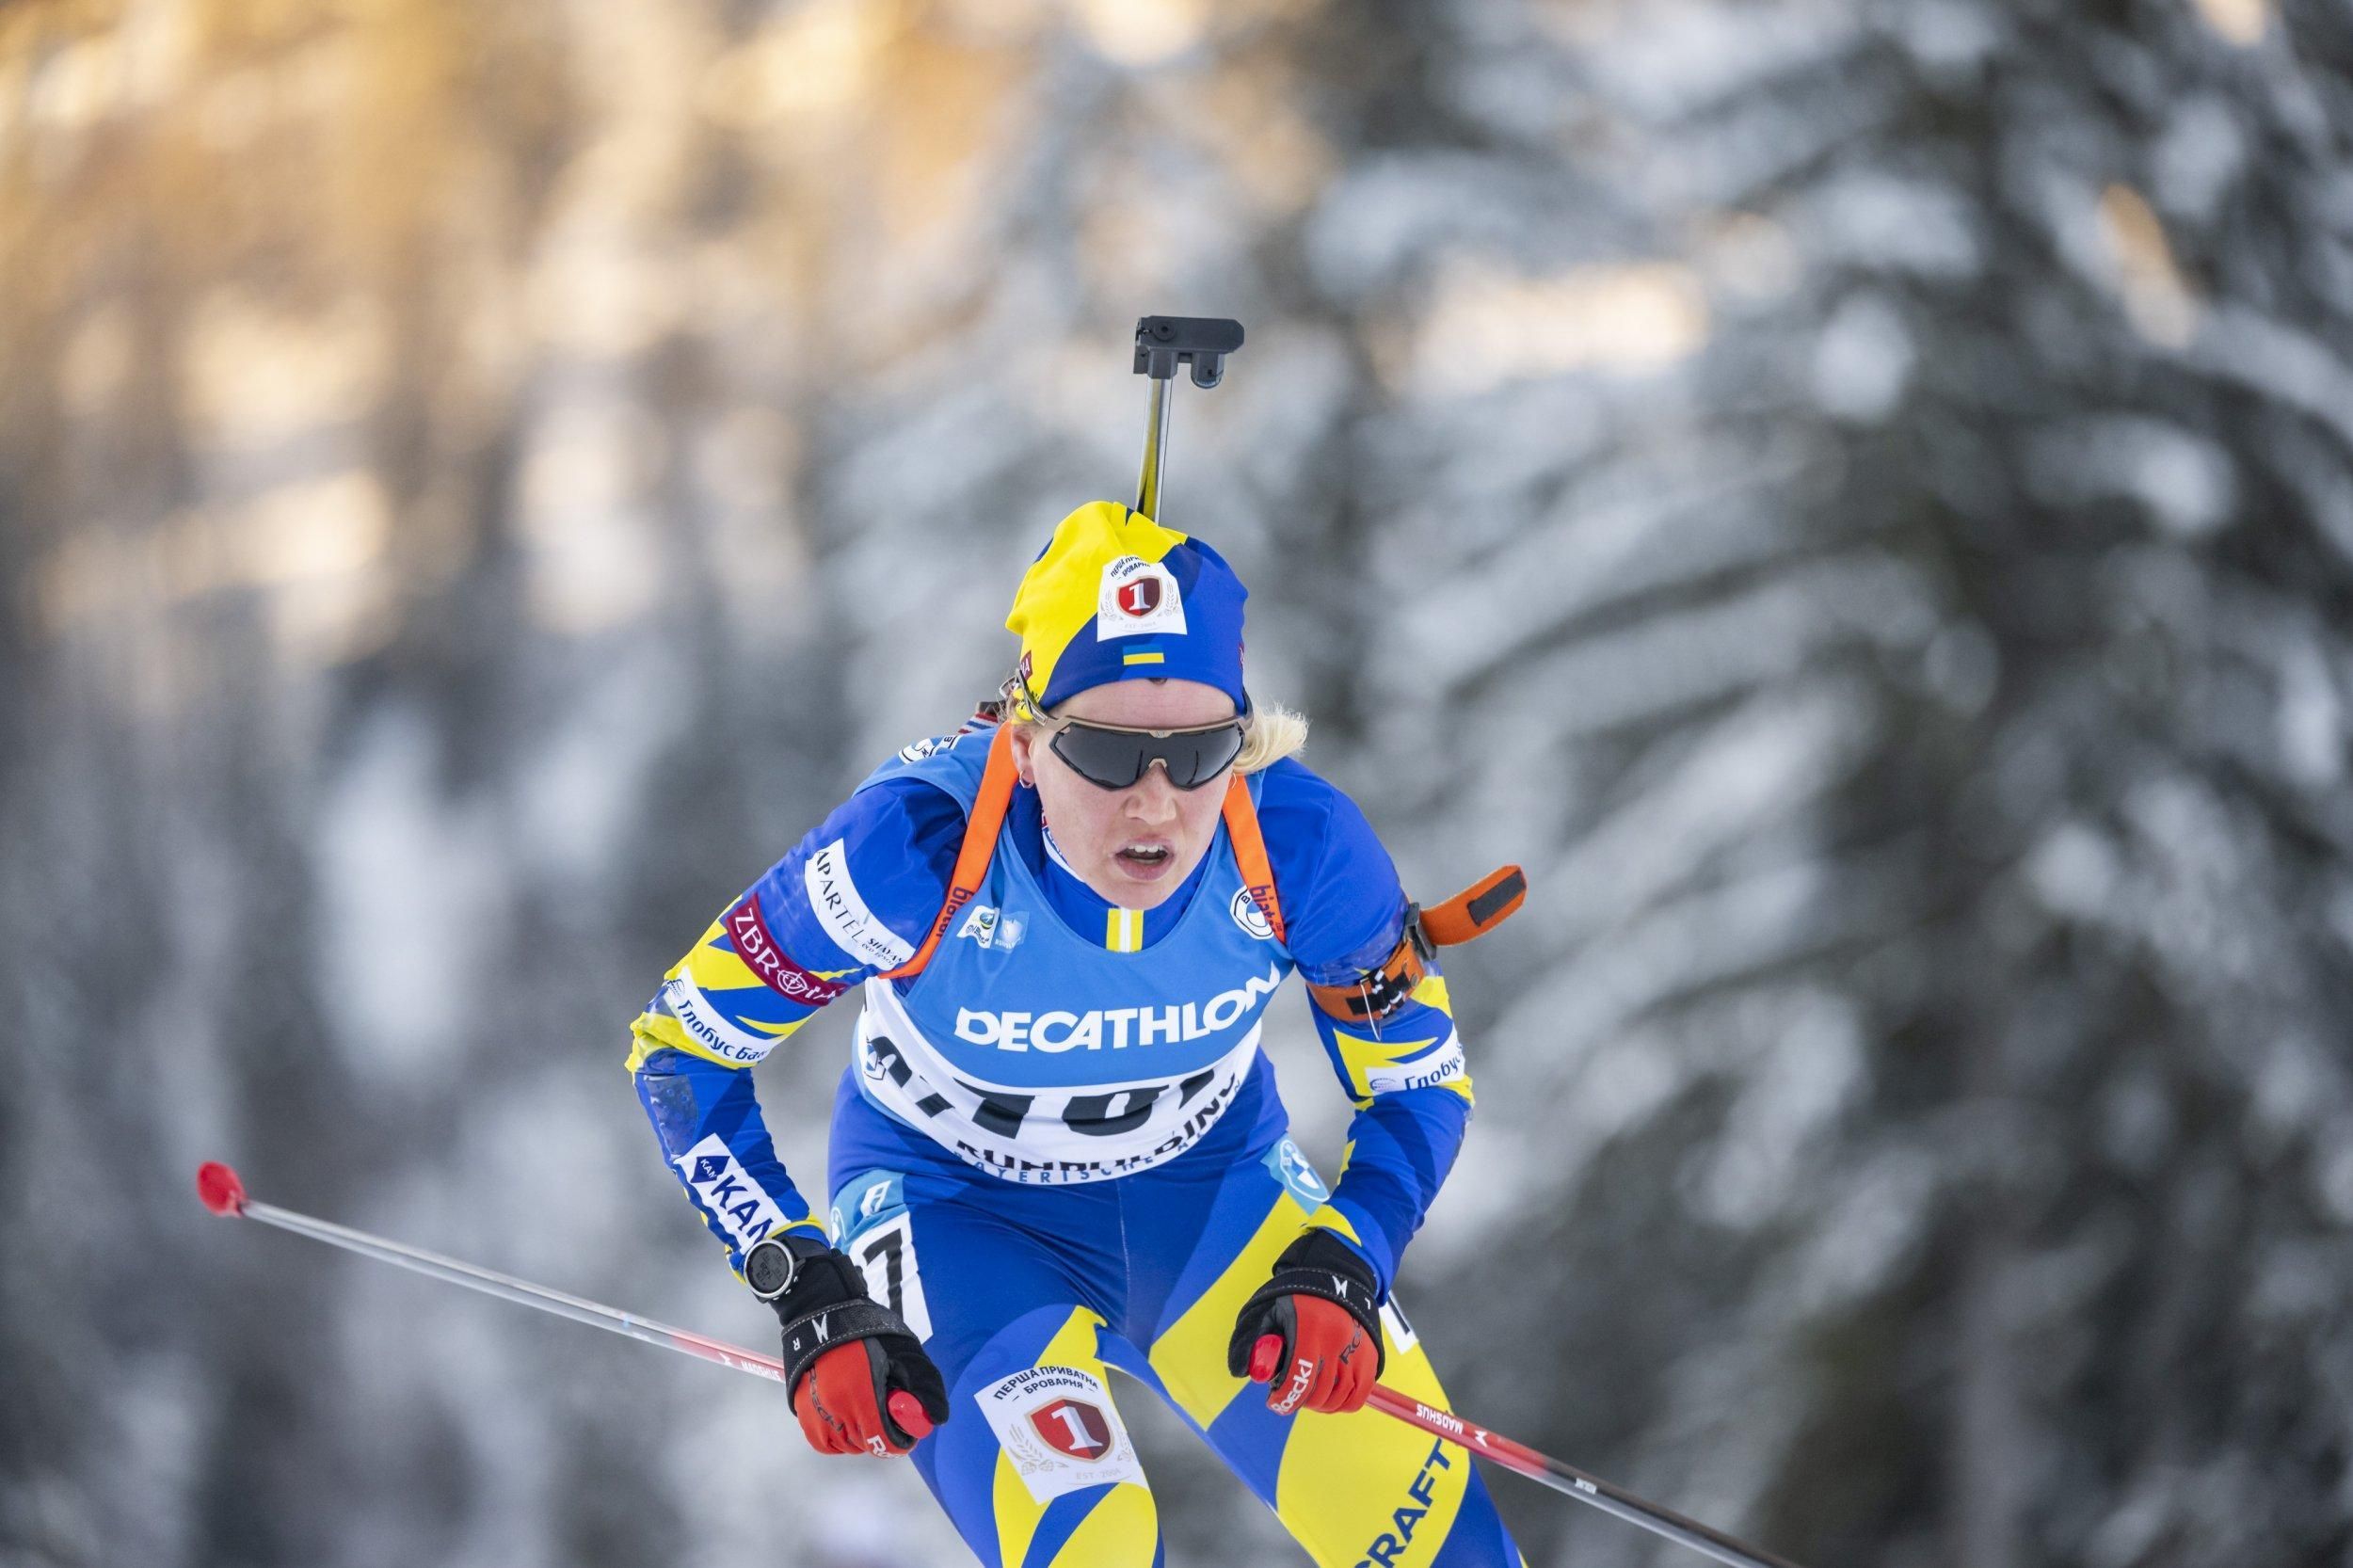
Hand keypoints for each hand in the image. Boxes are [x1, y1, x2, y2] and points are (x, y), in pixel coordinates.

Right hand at [767, 1242, 949, 1455]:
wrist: (823, 1311)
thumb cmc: (868, 1330)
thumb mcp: (905, 1352)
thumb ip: (924, 1387)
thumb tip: (936, 1419)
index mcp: (862, 1393)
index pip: (884, 1440)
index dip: (901, 1439)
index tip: (906, 1428)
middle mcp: (835, 1408)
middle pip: (866, 1444)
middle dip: (881, 1433)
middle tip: (886, 1409)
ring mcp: (815, 1411)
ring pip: (845, 1445)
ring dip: (860, 1436)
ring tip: (866, 1409)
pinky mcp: (801, 1410)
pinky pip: (823, 1442)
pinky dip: (838, 1439)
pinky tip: (848, 1419)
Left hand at [1226, 1231, 1384, 1415]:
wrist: (1338, 1278)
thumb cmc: (1298, 1299)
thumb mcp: (1272, 1312)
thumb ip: (1257, 1342)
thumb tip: (1248, 1373)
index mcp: (1310, 1327)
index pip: (1299, 1376)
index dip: (1285, 1397)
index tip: (1274, 1402)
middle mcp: (1337, 1340)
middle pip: (1319, 1392)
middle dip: (1300, 1401)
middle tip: (1290, 1397)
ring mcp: (1358, 1349)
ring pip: (1340, 1398)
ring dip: (1320, 1406)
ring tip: (1308, 1398)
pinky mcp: (1371, 1356)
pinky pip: (1360, 1394)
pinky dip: (1344, 1404)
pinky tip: (1330, 1400)